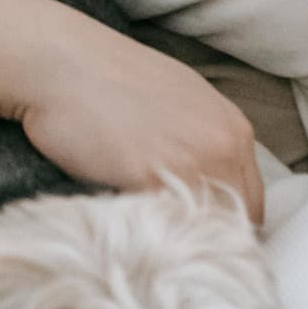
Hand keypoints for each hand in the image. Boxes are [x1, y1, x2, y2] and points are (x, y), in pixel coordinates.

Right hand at [4, 1, 265, 223]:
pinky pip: (164, 228)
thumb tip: (205, 192)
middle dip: (204, 240)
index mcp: (234, 128)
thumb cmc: (103, 80)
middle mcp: (225, 144)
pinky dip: (148, 237)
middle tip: (167, 246)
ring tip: (145, 241)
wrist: (55, 61)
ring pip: (203, 232)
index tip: (190, 235)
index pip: (252, 205)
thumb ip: (202, 144)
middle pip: (236, 225)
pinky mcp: (154, 178)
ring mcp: (194, 162)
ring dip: (177, 242)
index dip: (221, 226)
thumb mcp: (175, 103)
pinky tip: (126, 231)